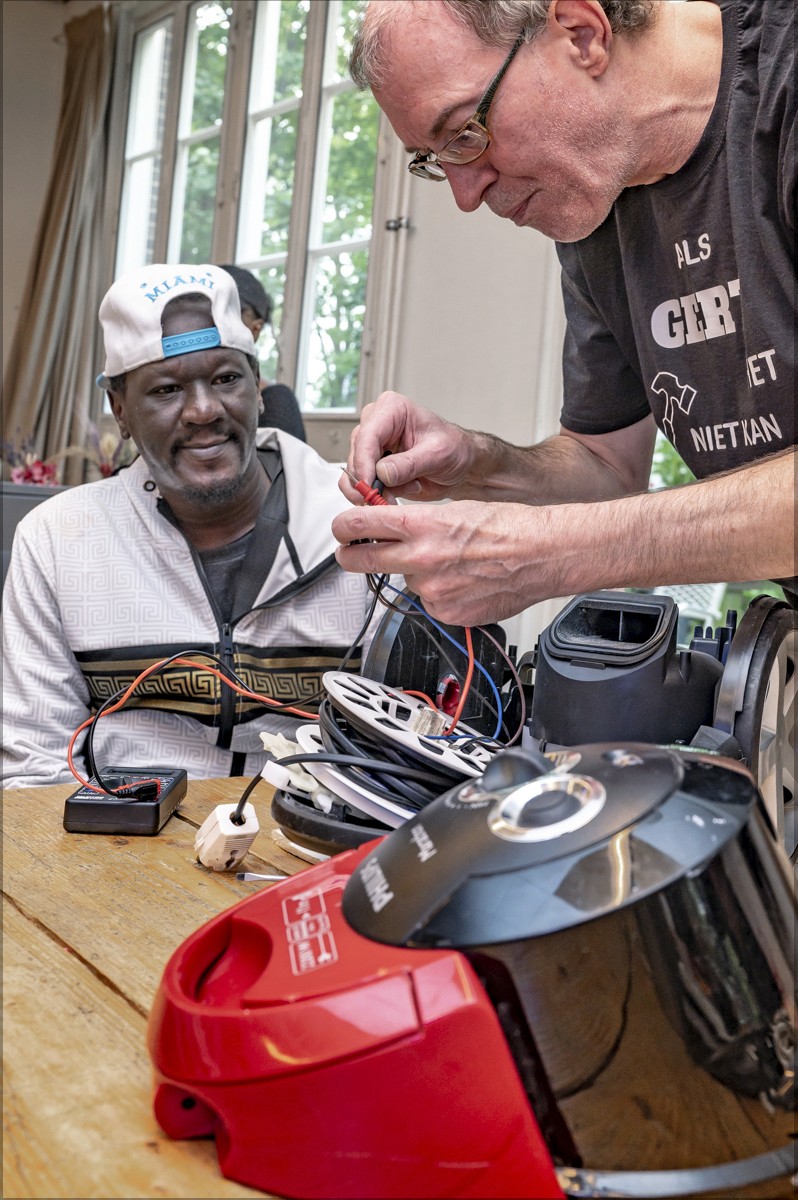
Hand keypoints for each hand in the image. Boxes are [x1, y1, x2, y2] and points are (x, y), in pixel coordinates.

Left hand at [332, 499, 566, 625]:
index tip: (340, 529)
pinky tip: (464, 582)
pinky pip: (429, 603)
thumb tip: (389, 528)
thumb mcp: (453, 508)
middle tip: (349, 553)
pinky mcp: (444, 612)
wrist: (540, 554)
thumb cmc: (506, 527)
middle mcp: (419, 557)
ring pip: (405, 580)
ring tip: (452, 564)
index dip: (342, 527)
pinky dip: (440, 594)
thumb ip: (415, 522)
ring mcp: (430, 589)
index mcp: (420, 524)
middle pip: (359, 559)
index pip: (359, 524)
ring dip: (416, 574)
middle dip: (349, 555)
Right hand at [341, 391, 473, 504]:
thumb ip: (409, 463)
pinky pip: (359, 484)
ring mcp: (373, 446)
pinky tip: (397, 494)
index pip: (367, 435)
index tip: (369, 485)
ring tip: (404, 490)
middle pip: (356, 454)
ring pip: (354, 472)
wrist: (462, 465)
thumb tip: (382, 473)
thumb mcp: (438, 454)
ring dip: (375, 490)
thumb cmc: (454, 449)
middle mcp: (377, 424)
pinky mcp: (372, 466)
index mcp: (392, 409)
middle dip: (369, 481)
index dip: (364, 462)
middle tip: (388, 496)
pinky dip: (374, 495)